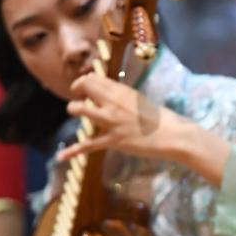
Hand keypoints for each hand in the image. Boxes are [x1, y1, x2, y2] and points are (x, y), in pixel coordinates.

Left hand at [56, 73, 178, 161]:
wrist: (174, 135)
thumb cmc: (163, 119)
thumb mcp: (142, 101)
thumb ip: (124, 97)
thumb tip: (111, 95)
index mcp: (123, 91)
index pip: (94, 78)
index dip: (85, 81)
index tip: (86, 87)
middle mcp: (113, 103)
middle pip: (84, 87)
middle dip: (78, 90)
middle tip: (80, 97)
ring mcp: (111, 122)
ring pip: (80, 110)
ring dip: (74, 109)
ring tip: (76, 112)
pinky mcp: (113, 140)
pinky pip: (88, 145)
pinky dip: (73, 151)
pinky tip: (60, 156)